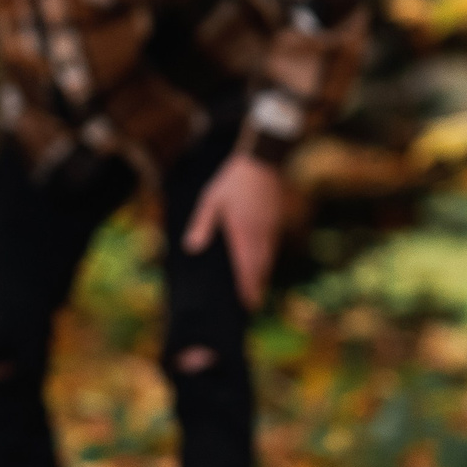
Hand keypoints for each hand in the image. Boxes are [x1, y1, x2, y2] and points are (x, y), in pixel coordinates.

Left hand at [183, 152, 281, 309]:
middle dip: (256, 287)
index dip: (247, 287)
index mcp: (243, 232)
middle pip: (260, 267)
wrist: (260, 161)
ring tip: (256, 290)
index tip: (247, 304)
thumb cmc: (231, 181)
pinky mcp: (275, 221)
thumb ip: (202, 224)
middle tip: (251, 305)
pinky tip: (261, 264)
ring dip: (262, 275)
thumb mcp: (210, 200)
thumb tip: (191, 248)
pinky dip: (267, 260)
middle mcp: (260, 233)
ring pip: (268, 258)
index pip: (246, 267)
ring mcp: (270, 227)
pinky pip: (272, 247)